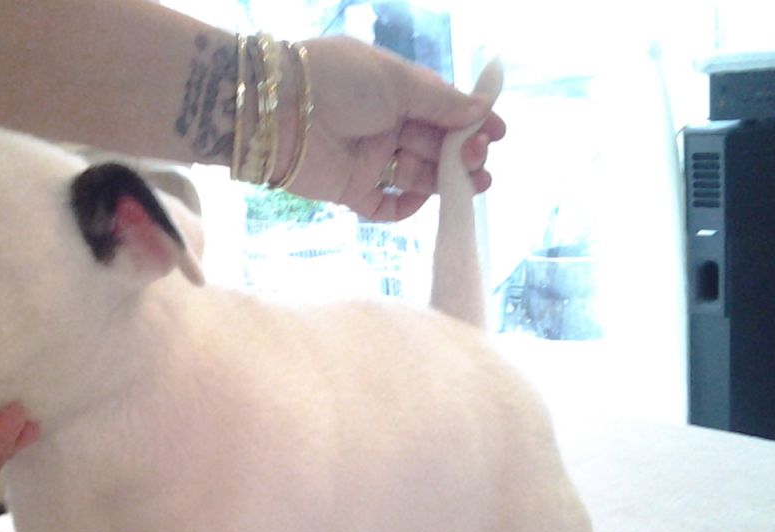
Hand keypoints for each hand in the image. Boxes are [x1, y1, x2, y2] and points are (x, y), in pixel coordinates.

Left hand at [288, 36, 505, 220]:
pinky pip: (384, 206)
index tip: (498, 132)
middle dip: (462, 153)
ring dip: (443, 181)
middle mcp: (384, 125)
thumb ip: (439, 101)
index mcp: (396, 91)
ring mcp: (368, 159)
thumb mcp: (395, 81)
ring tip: (472, 184)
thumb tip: (481, 110)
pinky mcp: (350, 190)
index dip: (471, 122)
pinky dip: (405, 208)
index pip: (442, 109)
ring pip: (415, 175)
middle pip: (433, 145)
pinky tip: (424, 199)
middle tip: (480, 160)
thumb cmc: (336, 81)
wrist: (276, 112)